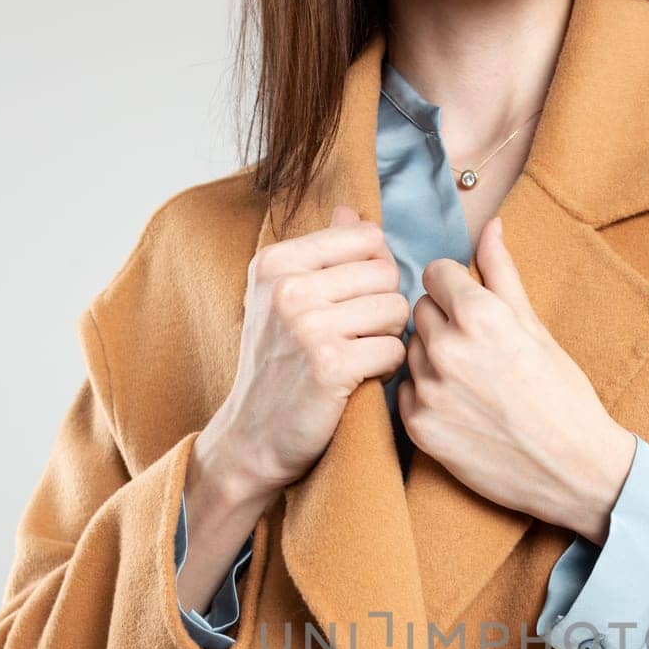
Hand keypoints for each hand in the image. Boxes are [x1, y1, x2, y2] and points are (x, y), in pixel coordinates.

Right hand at [199, 203, 409, 506]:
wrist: (252, 437)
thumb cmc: (276, 367)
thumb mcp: (282, 300)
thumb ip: (320, 254)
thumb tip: (352, 212)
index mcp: (276, 262)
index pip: (366, 238)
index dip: (375, 271)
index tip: (355, 302)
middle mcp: (288, 288)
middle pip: (386, 273)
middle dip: (385, 305)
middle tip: (360, 335)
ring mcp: (308, 326)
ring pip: (396, 309)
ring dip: (389, 336)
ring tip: (360, 354)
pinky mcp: (330, 366)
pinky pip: (394, 350)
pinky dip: (389, 367)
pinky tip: (363, 377)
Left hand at [397, 216, 635, 544]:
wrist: (574, 470)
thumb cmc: (563, 396)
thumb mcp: (537, 328)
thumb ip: (503, 273)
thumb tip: (490, 224)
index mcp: (480, 314)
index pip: (436, 273)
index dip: (455, 287)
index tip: (473, 307)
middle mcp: (448, 348)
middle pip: (420, 310)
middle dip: (444, 321)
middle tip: (478, 350)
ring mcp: (430, 390)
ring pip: (409, 351)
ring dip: (432, 359)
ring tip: (472, 382)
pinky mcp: (420, 427)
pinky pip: (404, 392)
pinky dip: (425, 395)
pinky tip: (460, 407)